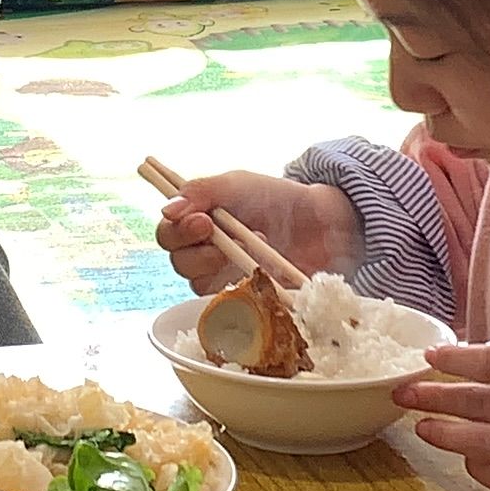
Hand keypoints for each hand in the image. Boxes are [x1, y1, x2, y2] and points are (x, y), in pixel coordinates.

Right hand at [153, 174, 359, 293]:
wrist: (322, 222)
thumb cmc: (277, 199)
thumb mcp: (237, 184)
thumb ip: (201, 191)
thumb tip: (167, 208)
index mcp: (198, 225)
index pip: (168, 235)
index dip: (178, 232)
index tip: (202, 221)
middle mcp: (206, 255)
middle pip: (179, 264)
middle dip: (199, 252)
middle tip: (224, 238)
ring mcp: (226, 280)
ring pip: (201, 286)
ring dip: (226, 265)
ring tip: (257, 246)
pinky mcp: (247, 301)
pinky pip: (230, 306)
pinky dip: (242, 289)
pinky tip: (263, 272)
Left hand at [393, 319, 489, 490]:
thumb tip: (487, 344)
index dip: (456, 360)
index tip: (429, 357)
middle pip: (479, 403)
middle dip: (433, 396)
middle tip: (403, 392)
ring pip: (479, 443)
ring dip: (442, 433)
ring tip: (421, 424)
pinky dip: (474, 463)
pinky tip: (464, 453)